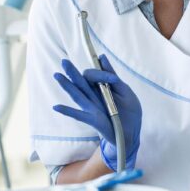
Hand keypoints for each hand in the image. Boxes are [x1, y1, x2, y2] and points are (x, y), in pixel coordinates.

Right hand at [52, 55, 141, 170]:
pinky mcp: (93, 120)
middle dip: (72, 71)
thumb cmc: (129, 112)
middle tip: (64, 61)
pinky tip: (56, 107)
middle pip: (81, 82)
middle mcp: (94, 97)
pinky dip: (67, 111)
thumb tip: (102, 57)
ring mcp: (92, 108)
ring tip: (57, 75)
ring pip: (77, 94)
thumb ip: (112, 76)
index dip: (100, 73)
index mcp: (101, 88)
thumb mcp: (125, 91)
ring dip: (67, 85)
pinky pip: (79, 115)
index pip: (94, 75)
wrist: (133, 133)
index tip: (113, 79)